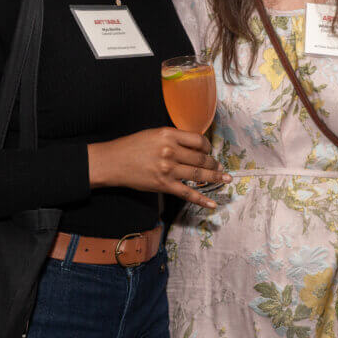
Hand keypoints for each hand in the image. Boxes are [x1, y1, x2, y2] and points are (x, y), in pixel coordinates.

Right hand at [87, 128, 230, 208]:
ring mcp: (168, 169)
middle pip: (201, 158)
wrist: (113, 162)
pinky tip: (213, 203)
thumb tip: (194, 145)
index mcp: (169, 135)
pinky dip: (202, 199)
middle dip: (214, 164)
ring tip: (225, 179)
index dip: (207, 147)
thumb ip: (174, 138)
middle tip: (220, 167)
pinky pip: (187, 193)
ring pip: (198, 175)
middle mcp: (170, 151)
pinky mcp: (163, 185)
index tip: (209, 151)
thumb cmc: (132, 146)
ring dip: (214, 177)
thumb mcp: (154, 133)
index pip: (198, 140)